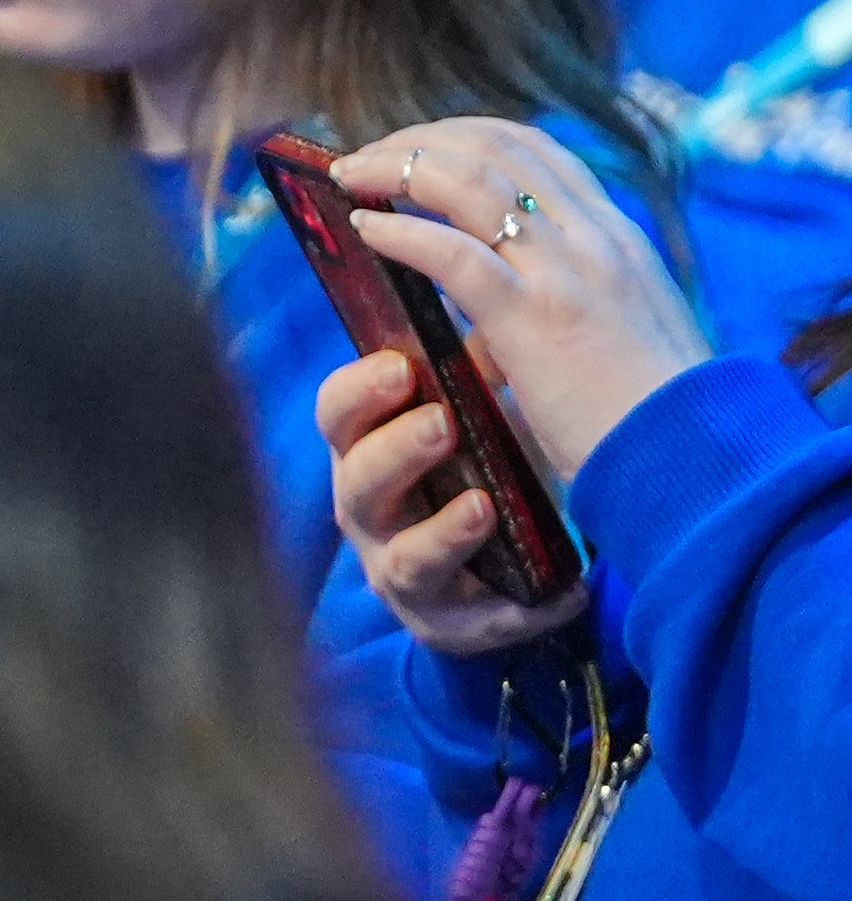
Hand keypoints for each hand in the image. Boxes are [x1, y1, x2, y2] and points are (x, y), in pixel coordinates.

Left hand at [310, 118, 707, 654]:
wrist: (695, 459)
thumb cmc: (655, 412)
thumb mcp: (622, 330)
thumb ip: (573, 297)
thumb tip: (499, 291)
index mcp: (616, 239)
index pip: (539, 152)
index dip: (468, 136)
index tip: (417, 145)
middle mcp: (595, 240)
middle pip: (496, 149)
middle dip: (421, 141)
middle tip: (365, 156)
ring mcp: (568, 273)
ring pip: (469, 182)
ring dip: (396, 169)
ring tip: (349, 176)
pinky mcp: (537, 318)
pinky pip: (452, 253)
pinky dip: (401, 232)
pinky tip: (365, 231)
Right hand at [317, 346, 585, 655]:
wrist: (516, 565)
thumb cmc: (489, 469)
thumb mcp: (482, 413)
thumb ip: (473, 365)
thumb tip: (488, 279)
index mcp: (371, 445)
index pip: (339, 412)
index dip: (359, 390)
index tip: (401, 367)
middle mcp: (371, 507)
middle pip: (357, 478)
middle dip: (395, 450)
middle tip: (442, 423)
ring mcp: (401, 566)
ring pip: (399, 553)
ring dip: (442, 529)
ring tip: (484, 506)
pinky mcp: (447, 621)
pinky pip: (469, 619)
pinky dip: (510, 606)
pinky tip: (560, 587)